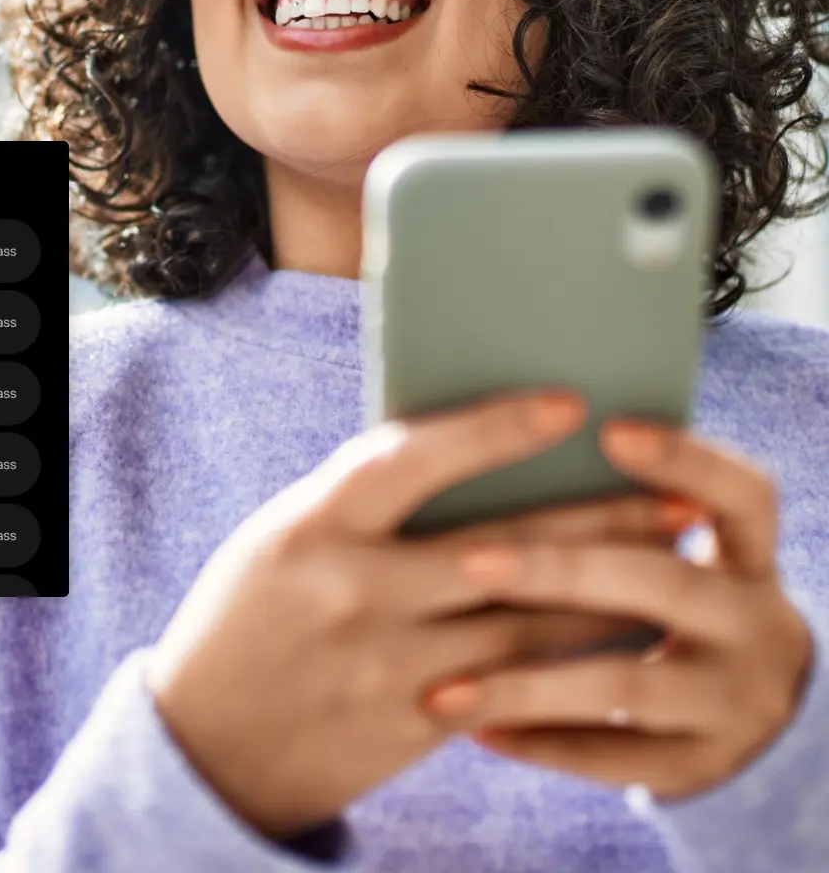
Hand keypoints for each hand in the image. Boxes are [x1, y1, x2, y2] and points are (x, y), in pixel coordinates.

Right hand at [146, 390, 687, 840]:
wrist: (208, 744)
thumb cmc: (248, 615)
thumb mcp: (284, 537)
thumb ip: (362, 504)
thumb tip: (469, 460)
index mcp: (314, 523)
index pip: (413, 458)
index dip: (493, 429)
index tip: (566, 404)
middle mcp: (356, 589)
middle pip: (500, 546)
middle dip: (597, 518)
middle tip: (673, 495)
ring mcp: (390, 663)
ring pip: (526, 623)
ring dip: (607, 591)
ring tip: (670, 561)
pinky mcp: (416, 723)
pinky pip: (516, 686)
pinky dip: (573, 656)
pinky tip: (621, 634)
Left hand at [422, 420, 813, 799]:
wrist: (733, 706)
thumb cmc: (652, 590)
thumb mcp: (663, 546)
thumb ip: (605, 506)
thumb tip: (491, 427)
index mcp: (748, 551)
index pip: (740, 493)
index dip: (683, 458)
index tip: (607, 429)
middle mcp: (757, 624)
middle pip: (662, 582)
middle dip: (559, 568)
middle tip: (468, 562)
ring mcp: (735, 704)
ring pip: (622, 685)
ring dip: (525, 682)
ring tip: (438, 685)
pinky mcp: (698, 768)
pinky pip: (609, 758)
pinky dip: (535, 741)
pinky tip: (467, 726)